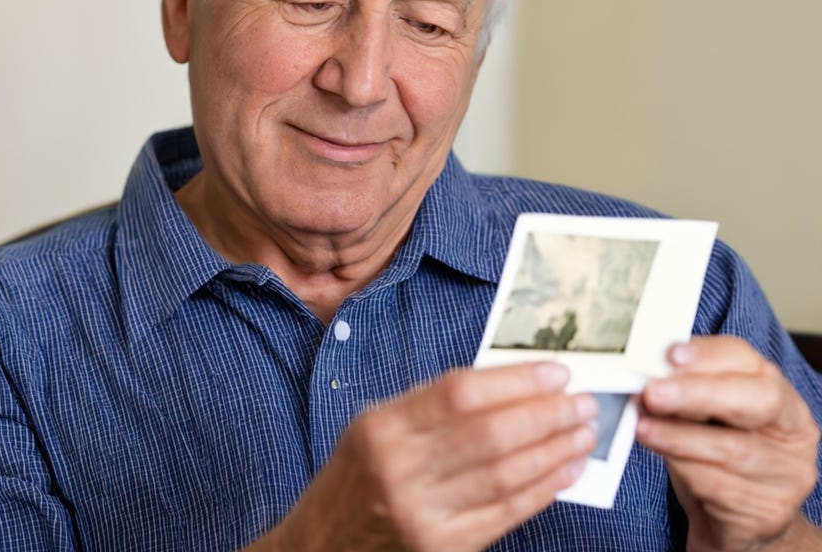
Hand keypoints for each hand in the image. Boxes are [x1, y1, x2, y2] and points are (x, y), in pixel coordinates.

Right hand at [252, 363, 597, 551]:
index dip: (515, 380)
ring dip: (554, 451)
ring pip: (506, 475)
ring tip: (583, 432)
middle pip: (490, 434)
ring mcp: (420, 514)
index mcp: (381, 427)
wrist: (323, 547)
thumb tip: (510, 383)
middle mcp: (398, 469)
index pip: (459, 393)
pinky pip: (506, 513)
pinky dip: (543, 489)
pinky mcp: (442, 548)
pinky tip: (566, 470)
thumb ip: (431, 405)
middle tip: (583, 401)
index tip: (556, 371)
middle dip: (547, 415)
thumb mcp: (376, 426)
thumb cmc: (356, 476)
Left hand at [637, 336, 821, 551]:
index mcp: (775, 393)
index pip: (746, 359)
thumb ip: (682, 389)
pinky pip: (721, 486)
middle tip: (652, 393)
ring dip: (678, 436)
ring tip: (643, 428)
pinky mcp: (770, 510)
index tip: (669, 355)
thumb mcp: (699, 415)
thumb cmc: (711, 455)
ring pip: (733, 447)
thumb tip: (645, 371)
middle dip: (699, 393)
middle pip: (756, 399)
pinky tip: (665, 460)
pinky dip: (684, 469)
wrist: (729, 519)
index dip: (708, 355)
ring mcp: (788, 473)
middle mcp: (792, 430)